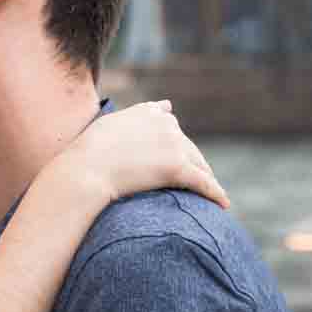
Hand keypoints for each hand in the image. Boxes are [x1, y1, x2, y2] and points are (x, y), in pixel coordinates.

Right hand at [54, 100, 226, 209]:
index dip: (170, 137)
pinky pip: (204, 183)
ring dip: (205, 177)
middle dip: (190, 160)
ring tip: (211, 192)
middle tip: (193, 178)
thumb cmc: (89, 150)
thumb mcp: (110, 123)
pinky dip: (216, 194)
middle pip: (186, 144)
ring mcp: (174, 144)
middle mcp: (165, 123)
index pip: (168, 120)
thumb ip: (135, 116)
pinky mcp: (179, 167)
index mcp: (147, 111)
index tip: (172, 148)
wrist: (87, 169)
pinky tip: (224, 204)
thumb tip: (164, 106)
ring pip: (199, 163)